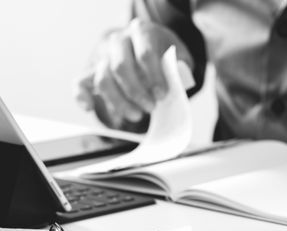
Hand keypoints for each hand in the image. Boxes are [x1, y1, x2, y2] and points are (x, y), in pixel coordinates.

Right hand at [74, 18, 193, 129]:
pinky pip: (79, 82)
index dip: (154, 77)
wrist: (147, 46)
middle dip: (136, 92)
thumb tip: (178, 78)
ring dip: (119, 101)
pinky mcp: (91, 70)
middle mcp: (119, 40)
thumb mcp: (179, 55)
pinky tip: (89, 107)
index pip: (145, 53)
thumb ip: (180, 66)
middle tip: (151, 108)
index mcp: (142, 31)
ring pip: (103, 79)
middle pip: (121, 66)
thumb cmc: (164, 54)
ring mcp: (102, 55)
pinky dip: (81, 96)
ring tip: (136, 115)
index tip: (162, 95)